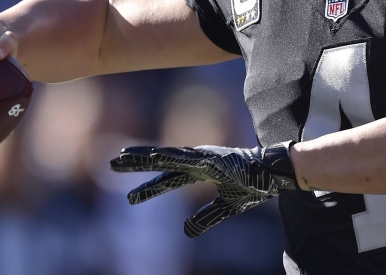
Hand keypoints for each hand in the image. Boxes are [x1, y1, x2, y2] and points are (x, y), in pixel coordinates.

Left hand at [110, 143, 298, 236]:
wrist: (274, 173)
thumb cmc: (254, 185)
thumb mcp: (227, 207)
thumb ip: (207, 218)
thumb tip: (185, 231)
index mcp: (201, 171)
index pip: (169, 179)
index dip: (149, 187)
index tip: (129, 197)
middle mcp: (198, 161)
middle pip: (161, 162)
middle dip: (137, 164)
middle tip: (111, 163)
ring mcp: (204, 157)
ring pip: (168, 156)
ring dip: (145, 155)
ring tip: (122, 156)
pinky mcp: (212, 158)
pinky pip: (187, 157)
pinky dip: (170, 155)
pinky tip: (154, 154)